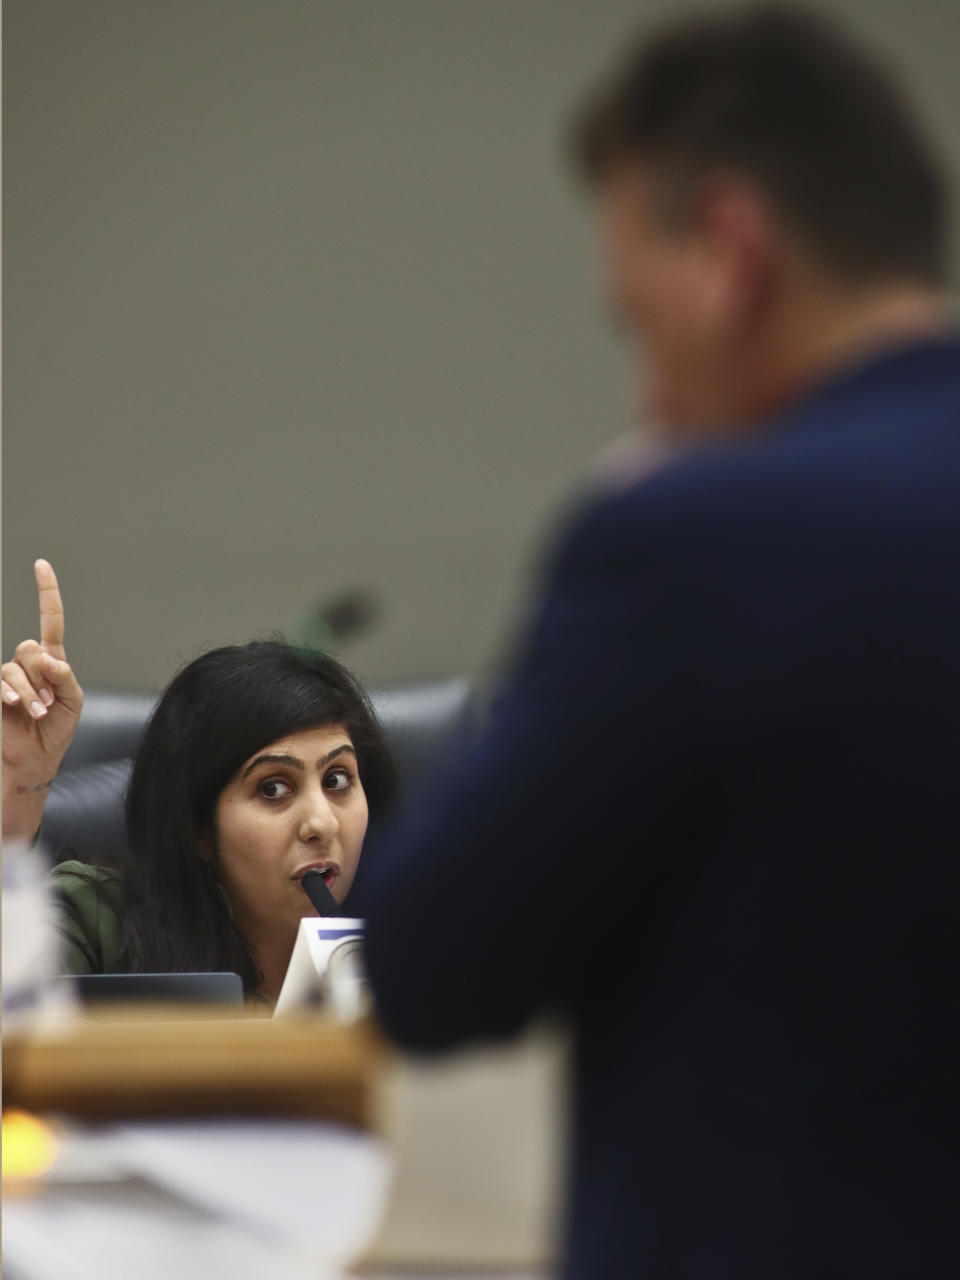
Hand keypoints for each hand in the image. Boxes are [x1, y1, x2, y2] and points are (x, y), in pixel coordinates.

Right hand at [2, 560, 83, 838]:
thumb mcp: (73, 703)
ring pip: (17, 667)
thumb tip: (50, 660)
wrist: (36, 758)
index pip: (50, 621)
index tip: (41, 565)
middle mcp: (31, 664)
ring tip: (38, 712)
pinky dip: (12, 693)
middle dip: (43, 676)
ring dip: (30, 691)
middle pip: (31, 647)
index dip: (46, 593)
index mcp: (54, 662)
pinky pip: (1, 680)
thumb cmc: (57, 730)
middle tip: (49, 701)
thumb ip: (65, 678)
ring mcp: (11, 677)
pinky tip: (15, 707)